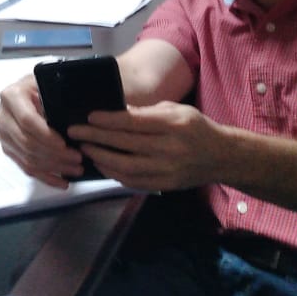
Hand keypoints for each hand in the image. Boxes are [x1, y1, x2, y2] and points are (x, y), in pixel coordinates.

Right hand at [0, 75, 85, 188]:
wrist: (26, 91)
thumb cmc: (40, 85)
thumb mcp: (46, 82)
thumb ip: (56, 95)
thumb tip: (76, 118)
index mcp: (11, 96)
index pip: (27, 121)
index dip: (46, 135)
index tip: (65, 144)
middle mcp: (3, 117)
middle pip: (28, 143)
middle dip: (55, 155)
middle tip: (78, 158)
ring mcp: (4, 135)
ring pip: (28, 158)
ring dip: (54, 167)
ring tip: (76, 169)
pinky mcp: (9, 149)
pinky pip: (26, 168)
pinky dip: (46, 177)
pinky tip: (62, 181)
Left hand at [73, 101, 227, 191]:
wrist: (221, 157)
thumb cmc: (195, 127)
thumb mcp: (175, 110)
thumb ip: (146, 112)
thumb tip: (115, 111)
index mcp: (174, 125)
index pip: (134, 123)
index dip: (108, 120)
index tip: (89, 117)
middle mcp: (170, 149)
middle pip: (125, 144)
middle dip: (96, 138)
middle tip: (75, 132)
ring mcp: (167, 170)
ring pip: (125, 167)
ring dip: (100, 157)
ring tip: (83, 148)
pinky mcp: (164, 185)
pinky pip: (133, 181)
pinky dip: (113, 173)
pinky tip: (101, 163)